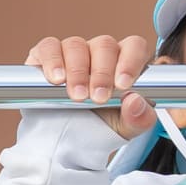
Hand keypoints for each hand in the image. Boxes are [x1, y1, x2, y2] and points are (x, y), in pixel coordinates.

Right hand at [28, 33, 159, 138]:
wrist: (65, 140)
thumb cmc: (99, 126)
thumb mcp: (125, 128)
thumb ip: (139, 118)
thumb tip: (135, 101)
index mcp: (124, 63)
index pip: (134, 46)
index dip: (131, 61)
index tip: (123, 85)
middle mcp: (99, 53)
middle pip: (104, 45)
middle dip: (102, 73)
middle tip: (98, 98)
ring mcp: (73, 52)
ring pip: (76, 45)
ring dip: (77, 71)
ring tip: (77, 96)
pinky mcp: (46, 56)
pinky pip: (49, 47)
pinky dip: (53, 61)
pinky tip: (56, 79)